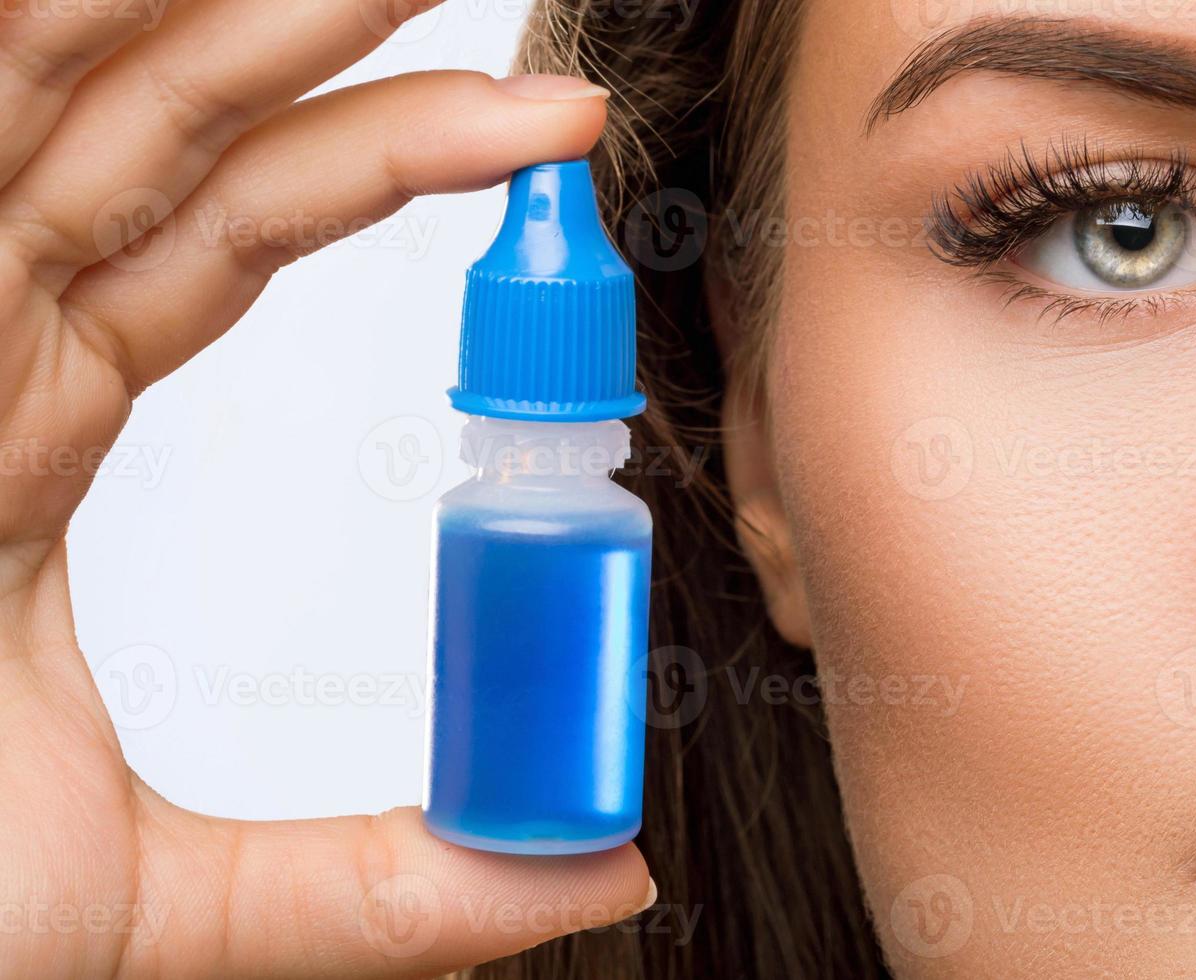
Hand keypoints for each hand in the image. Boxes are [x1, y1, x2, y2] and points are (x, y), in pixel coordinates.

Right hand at [0, 1, 651, 975]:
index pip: (246, 225)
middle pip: (168, 105)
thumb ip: (376, 892)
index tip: (551, 133)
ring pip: (72, 64)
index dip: (395, 154)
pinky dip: (62, 18)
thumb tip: (599, 878)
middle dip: (321, 14)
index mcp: (27, 414)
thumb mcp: (153, 911)